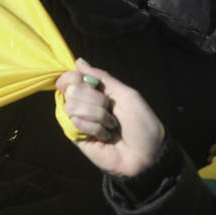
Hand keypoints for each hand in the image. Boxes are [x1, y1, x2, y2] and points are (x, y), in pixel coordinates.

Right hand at [56, 61, 167, 178]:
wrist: (147, 154)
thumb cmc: (141, 123)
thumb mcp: (126, 94)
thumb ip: (102, 77)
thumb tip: (78, 61)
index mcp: (93, 92)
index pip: (69, 77)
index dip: (74, 77)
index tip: (92, 84)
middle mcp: (82, 104)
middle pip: (70, 89)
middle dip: (96, 100)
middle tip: (110, 110)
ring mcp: (77, 120)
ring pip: (72, 105)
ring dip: (97, 115)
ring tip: (110, 126)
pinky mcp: (75, 136)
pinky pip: (75, 122)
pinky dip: (95, 128)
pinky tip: (105, 136)